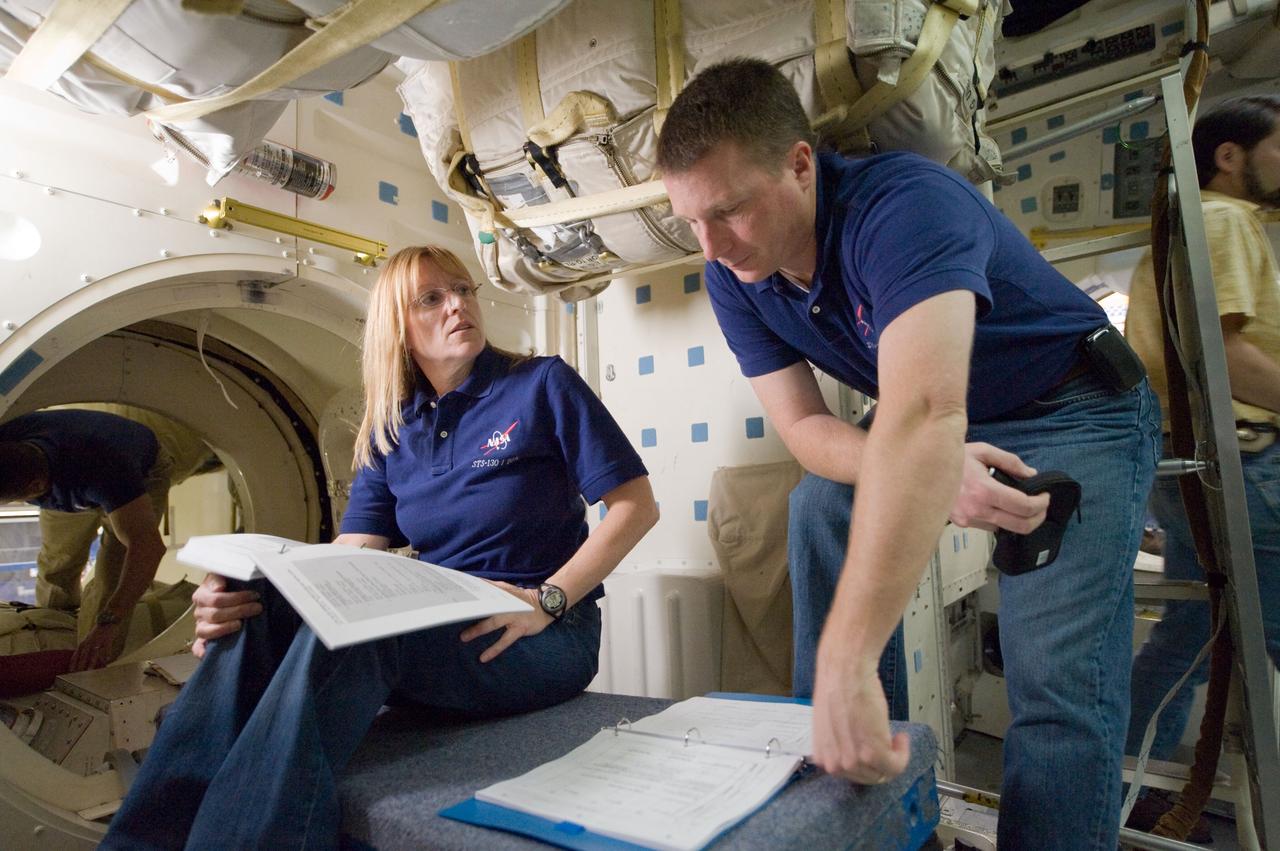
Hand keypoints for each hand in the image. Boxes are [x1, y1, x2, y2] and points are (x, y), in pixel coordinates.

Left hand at [70, 623, 121, 670]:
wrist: (107, 620)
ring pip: (94, 654)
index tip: (71, 671)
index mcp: (83, 643)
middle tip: (79, 674)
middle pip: (83, 656)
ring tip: (90, 670)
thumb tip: (82, 659)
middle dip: (80, 665)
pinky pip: (106, 648)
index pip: (76, 655)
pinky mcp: (107, 639)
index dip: (73, 663)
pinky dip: (106, 654)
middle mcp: (89, 642)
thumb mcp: (88, 639)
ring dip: (92, 663)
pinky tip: (106, 660)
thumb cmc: (98, 632)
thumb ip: (85, 648)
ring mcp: (98, 641)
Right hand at [191, 573, 262, 655]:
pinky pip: (198, 648)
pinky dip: (202, 651)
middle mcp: (199, 612)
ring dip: (225, 628)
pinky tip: (208, 652)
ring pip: (206, 631)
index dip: (237, 598)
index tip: (254, 596)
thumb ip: (219, 577)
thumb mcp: (225, 577)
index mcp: (202, 595)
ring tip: (241, 624)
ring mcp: (200, 627)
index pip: (216, 599)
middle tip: (257, 608)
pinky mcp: (202, 641)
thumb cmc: (229, 588)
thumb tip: (219, 587)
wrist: (227, 598)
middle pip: (215, 614)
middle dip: (239, 611)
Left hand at [459, 581, 552, 662]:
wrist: (547, 605)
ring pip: (492, 623)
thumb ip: (492, 589)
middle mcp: (506, 602)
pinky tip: (484, 657)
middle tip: (453, 616)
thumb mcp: (508, 590)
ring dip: (477, 630)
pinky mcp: (520, 628)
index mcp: (502, 591)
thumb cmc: (523, 600)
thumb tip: (473, 588)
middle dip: (469, 611)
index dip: (468, 591)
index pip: (482, 589)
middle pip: (484, 606)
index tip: (452, 594)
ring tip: (464, 637)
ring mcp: (513, 615)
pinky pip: (504, 640)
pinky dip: (494, 649)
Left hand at [810, 645, 910, 783]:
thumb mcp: (832, 725)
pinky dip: (904, 754)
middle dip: (883, 763)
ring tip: (895, 737)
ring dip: (895, 757)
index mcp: (823, 757)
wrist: (845, 671)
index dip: (868, 763)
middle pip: (869, 777)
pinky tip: (901, 737)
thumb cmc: (839, 688)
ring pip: (884, 773)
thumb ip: (841, 744)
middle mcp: (835, 764)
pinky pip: (896, 766)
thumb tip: (856, 749)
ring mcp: (853, 761)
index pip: (850, 775)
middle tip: (892, 744)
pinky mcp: (873, 753)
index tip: (877, 751)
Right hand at [949, 442, 1049, 532]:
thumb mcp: (982, 451)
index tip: (1045, 496)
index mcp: (984, 490)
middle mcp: (977, 510)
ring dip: (1021, 521)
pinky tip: (1002, 508)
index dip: (1041, 504)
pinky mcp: (963, 524)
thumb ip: (1010, 461)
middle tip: (1042, 507)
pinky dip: (1002, 521)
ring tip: (1023, 507)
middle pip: (1020, 525)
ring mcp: (969, 520)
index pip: (1023, 506)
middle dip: (1038, 518)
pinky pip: (991, 528)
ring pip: (1006, 529)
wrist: (921, 470)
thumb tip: (1031, 474)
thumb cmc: (952, 457)